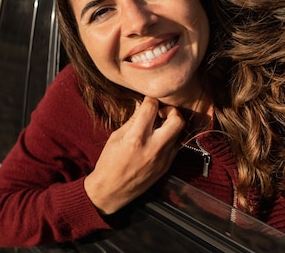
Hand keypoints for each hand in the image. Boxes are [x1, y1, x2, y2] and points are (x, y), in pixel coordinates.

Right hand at [83, 97, 184, 214]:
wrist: (113, 190)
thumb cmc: (109, 162)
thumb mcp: (116, 138)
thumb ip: (132, 121)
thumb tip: (141, 106)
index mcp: (136, 138)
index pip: (151, 108)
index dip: (150, 100)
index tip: (148, 100)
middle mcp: (153, 147)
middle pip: (177, 120)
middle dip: (171, 110)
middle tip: (162, 112)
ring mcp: (163, 158)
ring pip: (180, 132)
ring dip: (172, 124)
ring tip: (160, 124)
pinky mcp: (167, 166)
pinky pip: (176, 146)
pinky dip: (170, 138)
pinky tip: (159, 138)